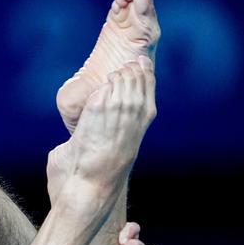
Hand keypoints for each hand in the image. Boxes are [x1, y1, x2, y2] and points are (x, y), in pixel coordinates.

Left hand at [68, 56, 156, 186]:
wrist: (96, 179)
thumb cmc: (113, 163)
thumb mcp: (132, 137)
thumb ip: (132, 117)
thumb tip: (126, 104)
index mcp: (147, 113)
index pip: (147, 77)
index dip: (139, 67)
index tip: (132, 65)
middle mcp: (135, 106)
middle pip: (132, 72)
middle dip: (124, 69)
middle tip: (114, 75)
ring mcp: (117, 104)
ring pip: (117, 75)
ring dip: (111, 77)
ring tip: (106, 86)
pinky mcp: (98, 104)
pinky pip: (101, 85)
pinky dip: (98, 87)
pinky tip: (96, 98)